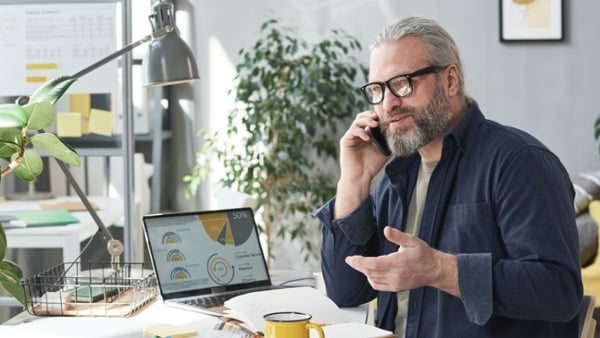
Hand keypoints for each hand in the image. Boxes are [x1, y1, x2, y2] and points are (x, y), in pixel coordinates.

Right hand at [339, 111, 389, 182]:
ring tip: (375, 124)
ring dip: (366, 120)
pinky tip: (367, 138)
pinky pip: (352, 130)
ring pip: (357, 121)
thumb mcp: (384, 152)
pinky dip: (361, 132)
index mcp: (367, 135)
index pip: (371, 120)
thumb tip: (398, 132)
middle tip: (379, 117)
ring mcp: (352, 137)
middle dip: (370, 115)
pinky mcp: (346, 140)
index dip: (377, 117)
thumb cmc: (372, 166)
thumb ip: (389, 142)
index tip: (386, 117)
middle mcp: (359, 134)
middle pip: (362, 117)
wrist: (360, 177)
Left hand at [345, 226, 459, 296]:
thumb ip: (398, 236)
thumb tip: (386, 229)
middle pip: (370, 272)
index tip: (350, 259)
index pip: (373, 264)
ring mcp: (395, 283)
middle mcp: (395, 275)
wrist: (434, 269)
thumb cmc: (423, 255)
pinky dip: (371, 280)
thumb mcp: (412, 240)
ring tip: (360, 264)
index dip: (359, 262)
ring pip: (373, 279)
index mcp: (398, 262)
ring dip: (365, 272)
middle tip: (351, 260)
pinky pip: (379, 286)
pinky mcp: (396, 288)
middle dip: (358, 266)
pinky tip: (370, 274)